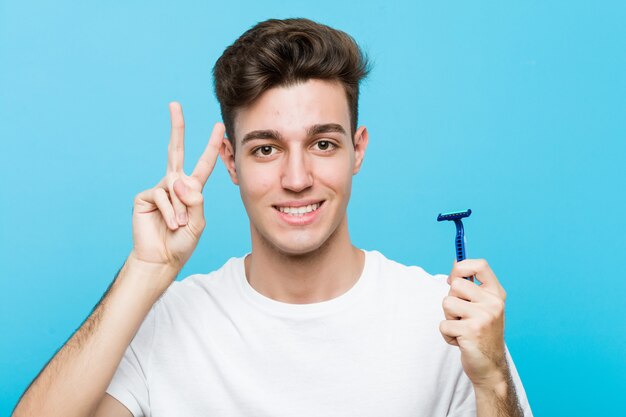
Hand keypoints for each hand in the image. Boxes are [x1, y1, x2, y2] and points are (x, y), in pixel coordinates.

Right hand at [131, 102, 224, 270]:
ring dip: (179, 209)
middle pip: (176, 150)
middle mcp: (174, 185)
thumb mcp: (198, 222)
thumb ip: (195, 201)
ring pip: (175, 186)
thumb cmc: (181, 242)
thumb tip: (179, 180)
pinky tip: (168, 223)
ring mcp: (159, 188)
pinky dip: (168, 211)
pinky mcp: (144, 196)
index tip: (218, 127)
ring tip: (177, 225)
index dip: (211, 146)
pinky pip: (162, 195)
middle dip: (176, 127)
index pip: (203, 164)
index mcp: (192, 190)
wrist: (161, 259)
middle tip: (174, 104)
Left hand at [439, 259, 508, 387]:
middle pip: (455, 285)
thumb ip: (471, 285)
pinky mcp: (471, 332)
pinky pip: (443, 325)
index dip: (461, 267)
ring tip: (462, 328)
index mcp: (496, 293)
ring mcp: (484, 317)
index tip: (452, 278)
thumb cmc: (482, 333)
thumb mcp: (483, 306)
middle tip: (462, 316)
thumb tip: (455, 262)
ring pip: (446, 303)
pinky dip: (447, 334)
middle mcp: (493, 303)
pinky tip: (461, 340)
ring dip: (449, 318)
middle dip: (451, 300)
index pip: (480, 265)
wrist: (490, 367)